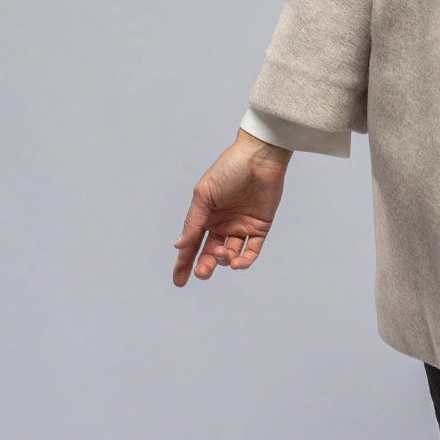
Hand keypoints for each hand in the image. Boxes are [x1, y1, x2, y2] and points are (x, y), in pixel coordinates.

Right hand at [172, 132, 291, 285]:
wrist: (259, 158)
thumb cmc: (228, 170)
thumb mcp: (204, 195)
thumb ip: (193, 222)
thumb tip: (179, 246)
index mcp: (205, 215)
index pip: (192, 244)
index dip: (184, 263)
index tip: (179, 281)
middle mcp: (222, 223)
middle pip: (210, 253)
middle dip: (205, 265)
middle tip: (203, 272)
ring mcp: (241, 226)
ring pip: (231, 253)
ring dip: (224, 260)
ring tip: (223, 256)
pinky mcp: (260, 227)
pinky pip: (252, 249)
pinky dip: (245, 260)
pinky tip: (238, 262)